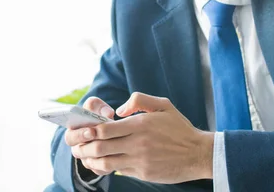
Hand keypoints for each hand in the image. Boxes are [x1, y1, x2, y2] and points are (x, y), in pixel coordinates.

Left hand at [70, 92, 213, 182]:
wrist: (198, 153)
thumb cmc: (179, 127)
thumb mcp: (163, 105)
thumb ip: (139, 100)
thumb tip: (118, 110)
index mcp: (140, 124)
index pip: (105, 129)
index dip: (89, 131)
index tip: (83, 130)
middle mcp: (138, 143)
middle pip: (100, 147)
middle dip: (83, 147)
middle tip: (76, 145)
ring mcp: (140, 160)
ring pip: (105, 163)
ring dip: (90, 160)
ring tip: (83, 156)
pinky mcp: (143, 173)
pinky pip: (118, 171)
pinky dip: (105, 168)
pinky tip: (99, 164)